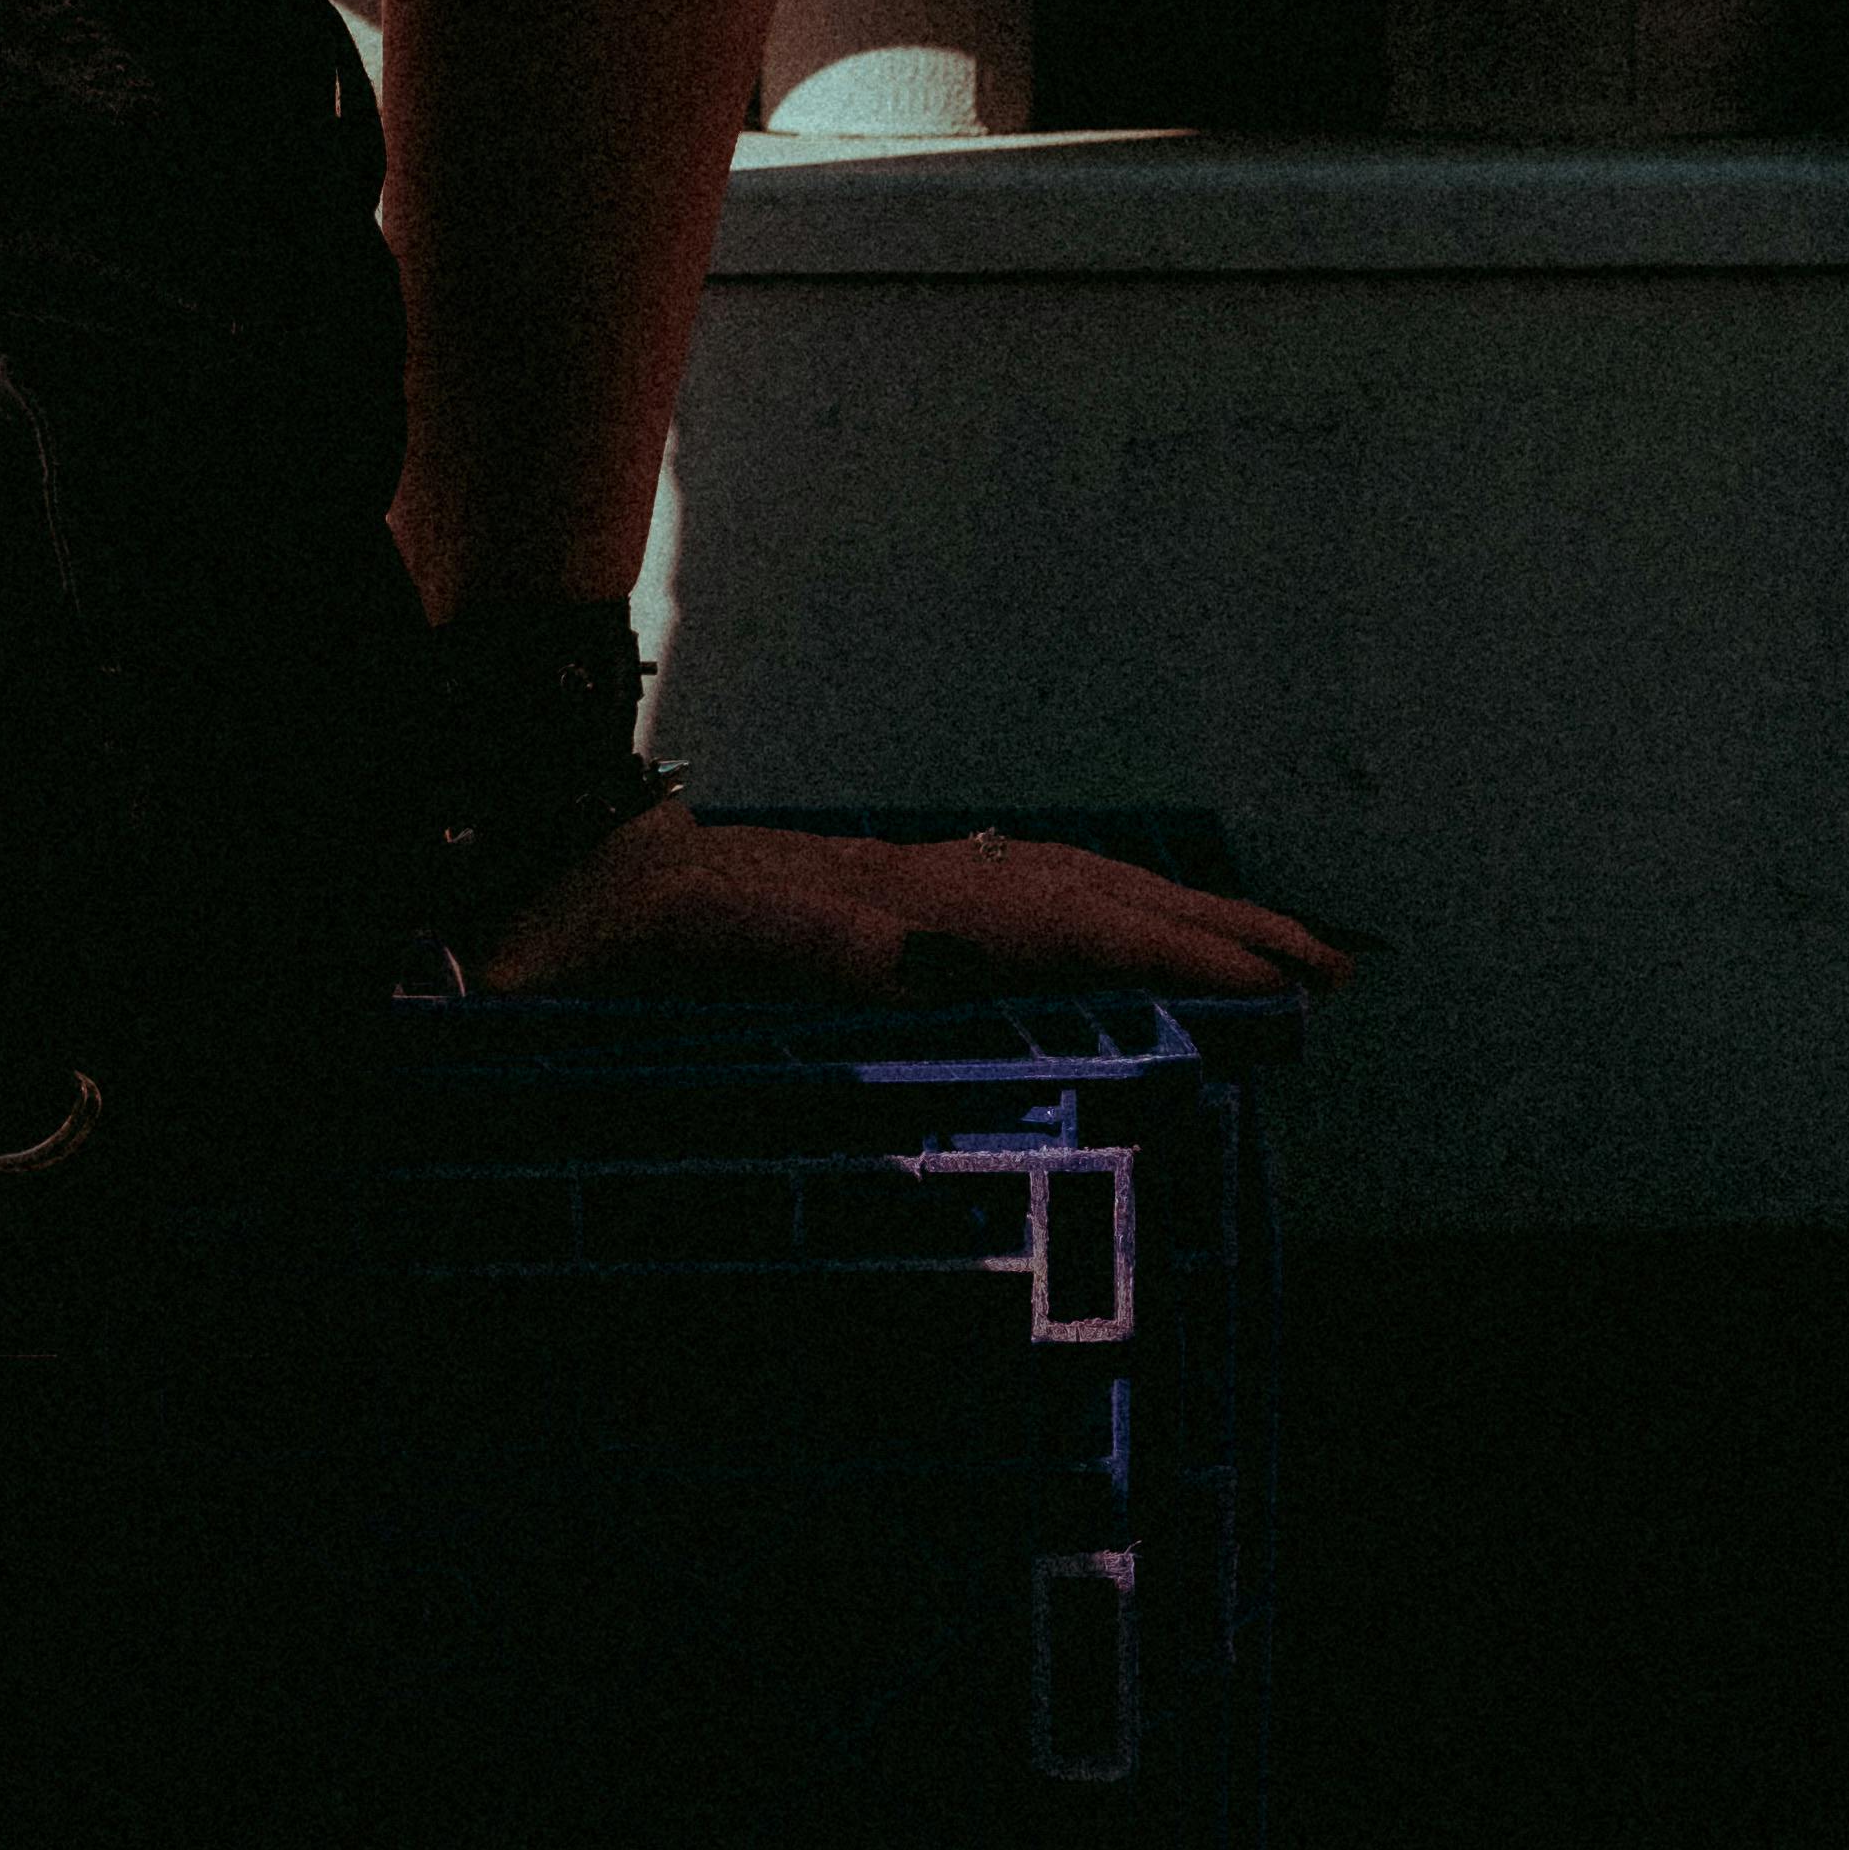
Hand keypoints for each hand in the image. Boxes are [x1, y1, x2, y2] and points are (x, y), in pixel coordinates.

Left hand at [465, 803, 1351, 1003]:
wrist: (524, 863)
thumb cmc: (575, 938)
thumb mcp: (651, 962)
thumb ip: (769, 954)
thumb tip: (907, 953)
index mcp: (851, 906)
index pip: (1032, 924)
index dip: (1142, 952)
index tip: (1241, 986)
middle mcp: (886, 881)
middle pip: (1072, 894)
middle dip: (1205, 930)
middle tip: (1324, 972)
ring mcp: (886, 879)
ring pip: (1061, 886)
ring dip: (1174, 914)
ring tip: (1283, 951)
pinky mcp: (871, 894)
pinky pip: (1017, 893)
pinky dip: (1102, 909)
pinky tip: (1143, 930)